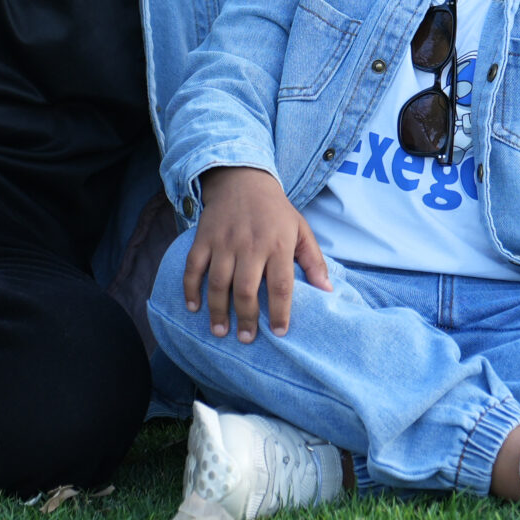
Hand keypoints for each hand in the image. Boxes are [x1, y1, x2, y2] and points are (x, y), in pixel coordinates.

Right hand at [182, 166, 329, 342]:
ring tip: (220, 331)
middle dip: (246, 318)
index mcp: (278, 244)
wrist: (243, 180)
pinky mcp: (204, 238)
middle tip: (246, 339)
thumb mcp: (301, 230)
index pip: (281, 285)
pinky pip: (194, 267)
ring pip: (219, 283)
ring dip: (218, 310)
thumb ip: (314, 261)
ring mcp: (224, 242)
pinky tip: (193, 307)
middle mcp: (251, 245)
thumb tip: (327, 291)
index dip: (280, 312)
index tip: (280, 333)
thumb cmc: (276, 211)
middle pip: (246, 289)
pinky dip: (191, 288)